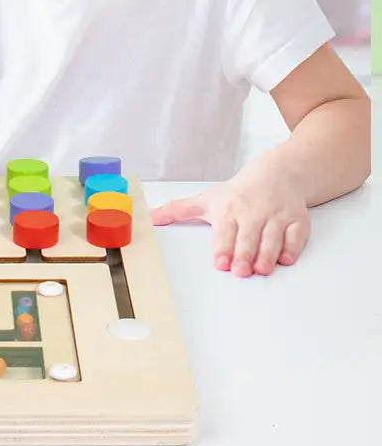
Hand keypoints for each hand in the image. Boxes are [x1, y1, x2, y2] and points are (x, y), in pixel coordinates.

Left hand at [150, 159, 310, 276]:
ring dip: (267, 255)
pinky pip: (296, 235)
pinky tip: (285, 259)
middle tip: (241, 272)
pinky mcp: (297, 220)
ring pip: (272, 238)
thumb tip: (149, 218)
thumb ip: (178, 211)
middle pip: (249, 237)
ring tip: (261, 270)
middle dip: (244, 254)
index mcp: (228, 209)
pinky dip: (292, 247)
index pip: (225, 231)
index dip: (223, 248)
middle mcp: (252, 212)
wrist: (276, 173)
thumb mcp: (206, 199)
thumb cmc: (238, 192)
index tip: (221, 263)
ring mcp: (276, 216)